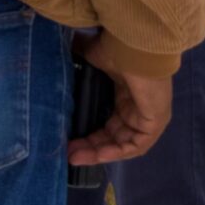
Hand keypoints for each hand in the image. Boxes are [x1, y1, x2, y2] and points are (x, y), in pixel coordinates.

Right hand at [68, 35, 172, 165]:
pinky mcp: (154, 122)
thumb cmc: (114, 49)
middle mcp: (137, 108)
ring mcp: (147, 116)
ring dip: (100, 153)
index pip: (108, 122)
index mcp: (126, 94)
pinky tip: (98, 155)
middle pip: (114, 135)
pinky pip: (136, 145)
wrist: (134, 47)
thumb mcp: (88, 56)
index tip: (67, 140)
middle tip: (67, 152)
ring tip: (75, 157)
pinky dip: (117, 152)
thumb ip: (73, 60)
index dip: (88, 134)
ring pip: (123, 143)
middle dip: (90, 146)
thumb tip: (50, 54)